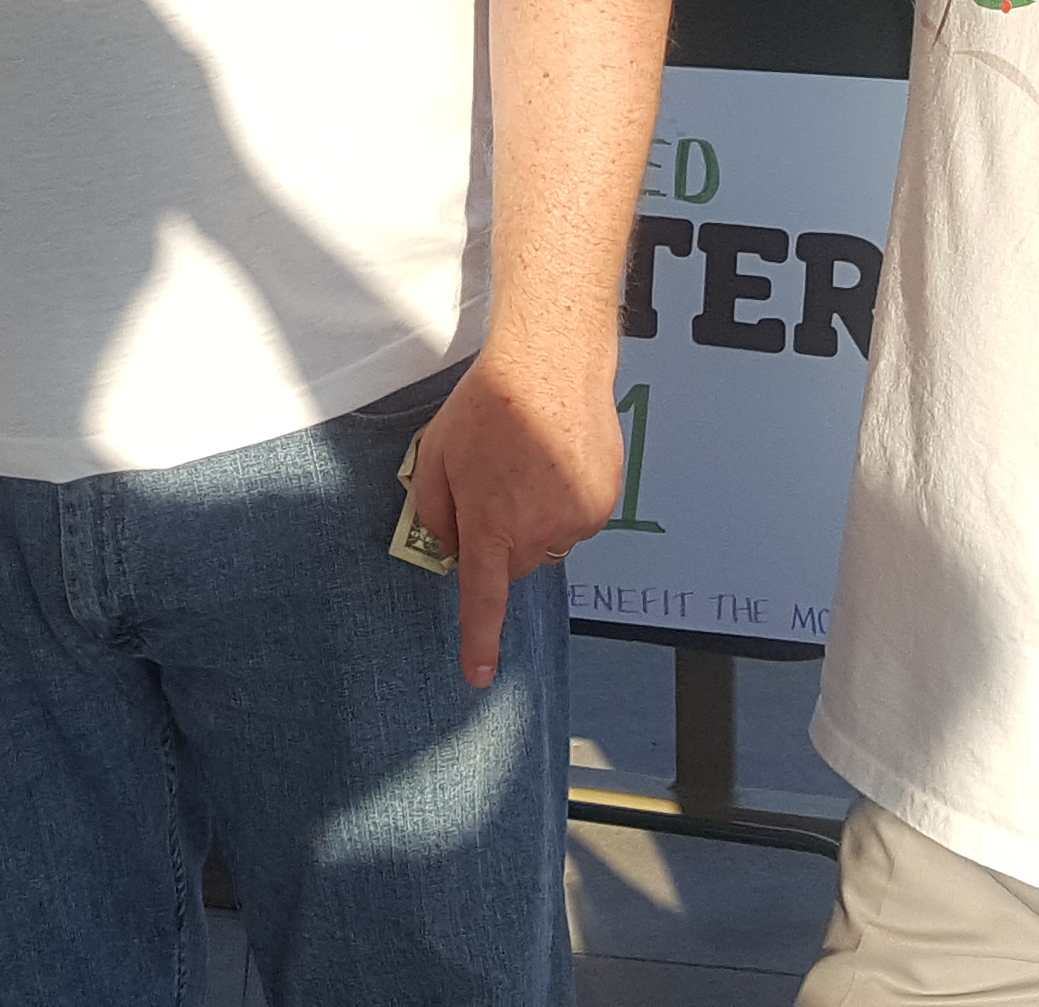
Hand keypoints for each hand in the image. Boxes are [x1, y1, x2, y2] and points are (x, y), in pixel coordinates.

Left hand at [408, 348, 623, 687]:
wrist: (551, 364)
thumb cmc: (490, 404)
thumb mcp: (436, 456)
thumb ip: (436, 513)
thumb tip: (449, 549)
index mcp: (490, 524)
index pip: (484, 599)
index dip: (480, 642)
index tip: (479, 675)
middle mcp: (537, 530)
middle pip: (514, 564)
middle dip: (500, 539)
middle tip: (494, 487)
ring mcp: (575, 519)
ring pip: (548, 543)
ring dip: (534, 519)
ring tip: (529, 464)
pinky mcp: (602, 504)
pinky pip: (576, 521)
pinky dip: (563, 502)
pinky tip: (555, 461)